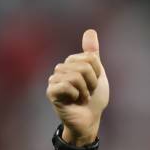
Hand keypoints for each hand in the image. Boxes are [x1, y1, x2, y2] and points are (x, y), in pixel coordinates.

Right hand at [46, 29, 108, 145]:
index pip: (90, 58)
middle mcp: (61, 68)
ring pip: (76, 76)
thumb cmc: (94, 98)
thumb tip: (90, 30)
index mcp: (72, 62)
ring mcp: (54, 80)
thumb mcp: (98, 74)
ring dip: (85, 91)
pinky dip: (76, 95)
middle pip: (84, 66)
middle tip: (88, 92)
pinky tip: (73, 101)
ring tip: (82, 97)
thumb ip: (92, 53)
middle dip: (92, 83)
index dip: (98, 73)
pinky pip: (66, 86)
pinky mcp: (51, 92)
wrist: (89, 119)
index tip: (95, 83)